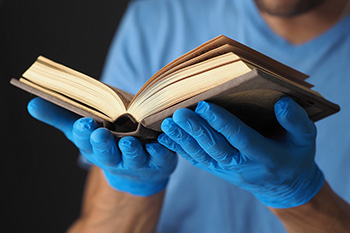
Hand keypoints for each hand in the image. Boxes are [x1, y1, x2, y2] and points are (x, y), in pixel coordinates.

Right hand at [28, 97, 176, 195]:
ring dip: (131, 150)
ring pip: (134, 157)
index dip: (83, 133)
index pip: (86, 141)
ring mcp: (139, 161)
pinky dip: (162, 150)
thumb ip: (62, 116)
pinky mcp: (161, 161)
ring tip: (129, 140)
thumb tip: (33, 102)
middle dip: (103, 144)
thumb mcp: (85, 131)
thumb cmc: (111, 143)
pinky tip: (160, 143)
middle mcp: (116, 157)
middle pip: (107, 153)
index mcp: (97, 148)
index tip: (83, 123)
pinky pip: (163, 156)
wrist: (141, 169)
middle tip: (99, 133)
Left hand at [158, 97, 323, 207]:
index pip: (241, 138)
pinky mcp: (219, 170)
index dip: (223, 123)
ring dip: (183, 139)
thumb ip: (297, 121)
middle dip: (196, 130)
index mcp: (266, 156)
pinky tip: (166, 139)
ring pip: (202, 155)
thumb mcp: (306, 138)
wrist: (284, 186)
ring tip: (167, 123)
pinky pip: (198, 161)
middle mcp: (244, 165)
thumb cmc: (295, 155)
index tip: (205, 106)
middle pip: (216, 148)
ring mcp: (228, 170)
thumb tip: (281, 104)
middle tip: (178, 113)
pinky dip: (181, 150)